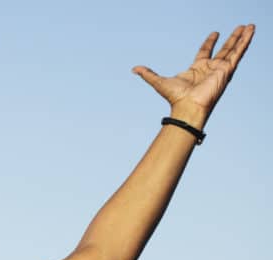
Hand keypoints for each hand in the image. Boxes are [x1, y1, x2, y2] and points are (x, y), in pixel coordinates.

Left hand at [132, 24, 254, 125]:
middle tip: (240, 27)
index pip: (205, 52)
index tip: (215, 33)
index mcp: (196, 69)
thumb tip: (134, 69)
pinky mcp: (226, 71)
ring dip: (242, 38)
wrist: (187, 107)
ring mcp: (219, 69)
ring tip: (249, 26)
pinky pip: (238, 54)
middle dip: (231, 38)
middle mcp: (210, 68)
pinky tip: (250, 32)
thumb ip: (148, 74)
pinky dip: (245, 43)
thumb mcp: (158, 81)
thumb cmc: (175, 98)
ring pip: (233, 49)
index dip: (209, 42)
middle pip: (223, 49)